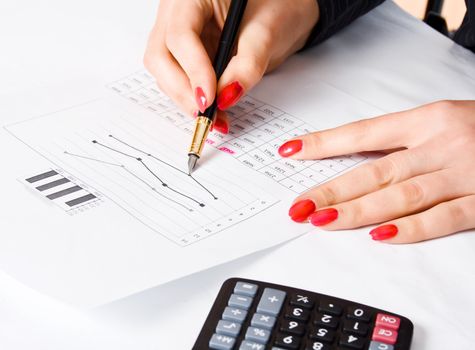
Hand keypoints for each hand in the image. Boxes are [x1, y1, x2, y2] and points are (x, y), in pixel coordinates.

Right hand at [144, 0, 318, 132]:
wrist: (282, 12)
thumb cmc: (275, 8)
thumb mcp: (267, 33)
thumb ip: (247, 65)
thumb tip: (226, 97)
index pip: (180, 34)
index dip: (193, 69)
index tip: (210, 98)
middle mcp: (176, 13)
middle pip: (161, 56)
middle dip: (182, 89)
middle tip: (206, 112)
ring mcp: (176, 35)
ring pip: (164, 73)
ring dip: (186, 99)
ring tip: (215, 117)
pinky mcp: (184, 56)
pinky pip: (178, 81)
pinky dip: (193, 99)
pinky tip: (213, 111)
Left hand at [279, 100, 474, 242]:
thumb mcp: (442, 121)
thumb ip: (402, 141)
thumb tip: (352, 158)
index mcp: (428, 119)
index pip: (364, 131)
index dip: (325, 143)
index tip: (292, 152)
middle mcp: (442, 142)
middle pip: (376, 169)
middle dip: (333, 189)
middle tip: (300, 204)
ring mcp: (465, 172)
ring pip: (402, 194)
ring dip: (359, 210)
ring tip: (324, 220)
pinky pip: (445, 217)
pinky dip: (412, 228)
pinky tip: (381, 236)